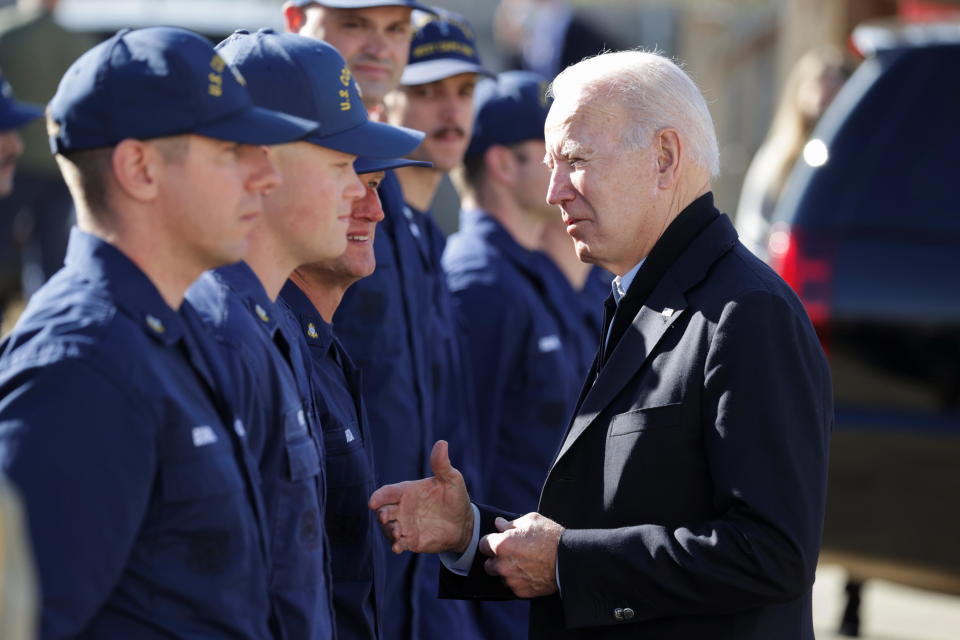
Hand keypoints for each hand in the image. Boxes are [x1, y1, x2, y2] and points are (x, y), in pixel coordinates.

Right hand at [368, 440, 473, 554]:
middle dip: (381, 514)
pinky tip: (398, 547)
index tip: (372, 502)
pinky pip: (399, 544)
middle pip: (384, 511)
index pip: (388, 492)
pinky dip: (396, 546)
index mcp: (407, 491)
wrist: (463, 522)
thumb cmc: (454, 497)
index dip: (379, 496)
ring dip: (389, 531)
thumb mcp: (451, 479)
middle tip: (385, 517)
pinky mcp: (411, 541)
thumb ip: (442, 464)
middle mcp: (402, 508)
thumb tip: (442, 443)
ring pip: (389, 528)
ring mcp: (405, 525)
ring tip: (397, 533)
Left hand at [479, 513, 563, 597]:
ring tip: (523, 563)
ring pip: (501, 576)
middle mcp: (502, 564)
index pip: (483, 545)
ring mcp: (511, 580)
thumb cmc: (550, 537)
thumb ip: (511, 523)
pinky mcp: (520, 592)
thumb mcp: (531, 521)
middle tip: (511, 554)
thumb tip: (499, 524)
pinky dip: (518, 580)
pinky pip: (513, 586)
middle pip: (488, 564)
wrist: (568, 560)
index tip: (499, 541)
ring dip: (507, 571)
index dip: (491, 542)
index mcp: (502, 545)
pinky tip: (529, 572)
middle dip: (496, 558)